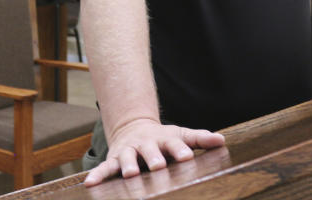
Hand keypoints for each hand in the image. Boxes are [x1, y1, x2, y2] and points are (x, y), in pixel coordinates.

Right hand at [83, 118, 225, 186]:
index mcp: (163, 140)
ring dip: (128, 165)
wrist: (134, 127)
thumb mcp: (181, 135)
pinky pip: (105, 168)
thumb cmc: (163, 138)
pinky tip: (90, 184)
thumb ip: (200, 139)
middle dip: (154, 158)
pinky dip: (98, 175)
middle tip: (159, 166)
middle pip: (150, 151)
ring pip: (127, 158)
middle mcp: (145, 144)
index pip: (174, 144)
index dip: (180, 149)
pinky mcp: (114, 159)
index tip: (187, 156)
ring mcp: (128, 151)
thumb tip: (221, 141)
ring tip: (130, 174)